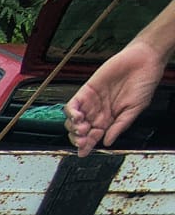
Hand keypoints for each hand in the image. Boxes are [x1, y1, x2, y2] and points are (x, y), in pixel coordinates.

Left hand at [65, 38, 165, 155]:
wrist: (143, 61)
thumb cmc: (143, 83)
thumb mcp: (135, 109)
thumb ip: (120, 126)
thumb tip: (108, 142)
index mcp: (109, 120)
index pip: (93, 137)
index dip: (86, 146)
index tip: (83, 153)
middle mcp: (98, 113)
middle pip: (80, 131)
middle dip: (79, 139)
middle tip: (83, 141)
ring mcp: (91, 103)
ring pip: (73, 120)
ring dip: (74, 128)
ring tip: (81, 129)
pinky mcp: (86, 91)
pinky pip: (72, 105)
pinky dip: (71, 113)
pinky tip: (77, 117)